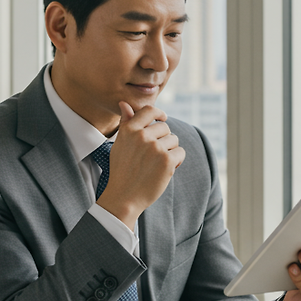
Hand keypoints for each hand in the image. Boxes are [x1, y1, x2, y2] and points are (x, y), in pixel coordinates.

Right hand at [96, 101, 185, 227]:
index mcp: (130, 130)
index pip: (150, 110)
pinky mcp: (167, 160)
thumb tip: (125, 104)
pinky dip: (177, 161)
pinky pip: (181, 152)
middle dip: (164, 139)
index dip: (159, 113)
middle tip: (155, 155)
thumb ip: (126, 123)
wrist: (124, 196)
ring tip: (158, 164)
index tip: (163, 119)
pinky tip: (166, 170)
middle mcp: (142, 136)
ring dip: (170, 151)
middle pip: (165, 127)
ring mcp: (155, 148)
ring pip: (174, 140)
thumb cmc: (122, 171)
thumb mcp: (119, 144)